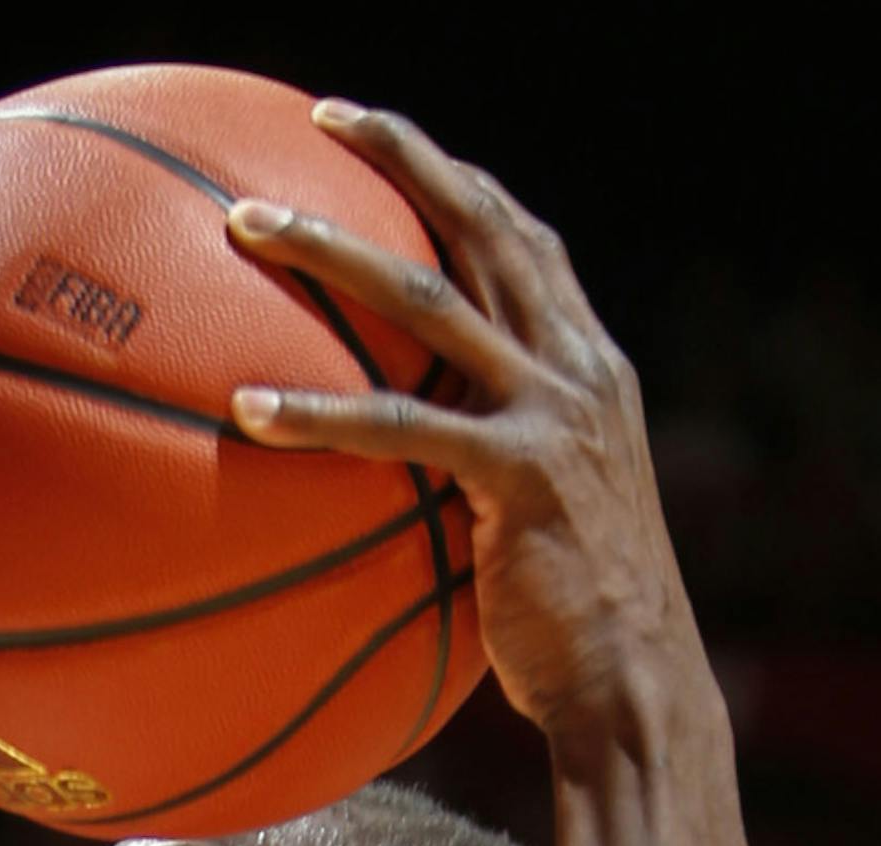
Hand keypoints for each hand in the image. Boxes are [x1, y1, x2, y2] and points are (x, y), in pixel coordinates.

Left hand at [227, 107, 696, 751]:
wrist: (633, 689)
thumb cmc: (576, 634)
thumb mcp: (543, 530)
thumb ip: (488, 480)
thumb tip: (405, 494)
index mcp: (589, 369)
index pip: (523, 240)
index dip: (457, 179)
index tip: (389, 142)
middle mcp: (578, 369)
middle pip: (481, 225)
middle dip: (400, 157)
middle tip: (317, 121)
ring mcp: (552, 414)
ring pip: (427, 297)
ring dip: (331, 248)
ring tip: (247, 226)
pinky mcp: (518, 475)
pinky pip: (402, 427)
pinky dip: (321, 413)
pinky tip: (249, 408)